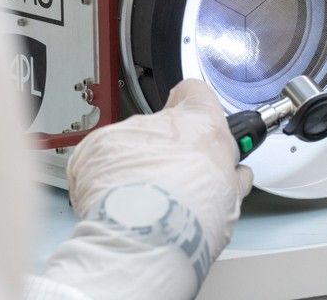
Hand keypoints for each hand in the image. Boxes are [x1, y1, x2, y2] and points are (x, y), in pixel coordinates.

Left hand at [67, 79, 253, 262]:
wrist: (147, 234)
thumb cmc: (192, 216)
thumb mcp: (230, 195)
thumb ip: (230, 175)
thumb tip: (234, 176)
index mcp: (200, 124)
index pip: (195, 92)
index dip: (193, 108)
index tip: (194, 126)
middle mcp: (161, 121)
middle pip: (159, 127)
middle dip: (162, 151)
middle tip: (167, 185)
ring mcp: (124, 132)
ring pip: (128, 145)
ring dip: (132, 167)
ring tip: (139, 203)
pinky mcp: (92, 150)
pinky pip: (97, 160)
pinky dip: (102, 179)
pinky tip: (115, 203)